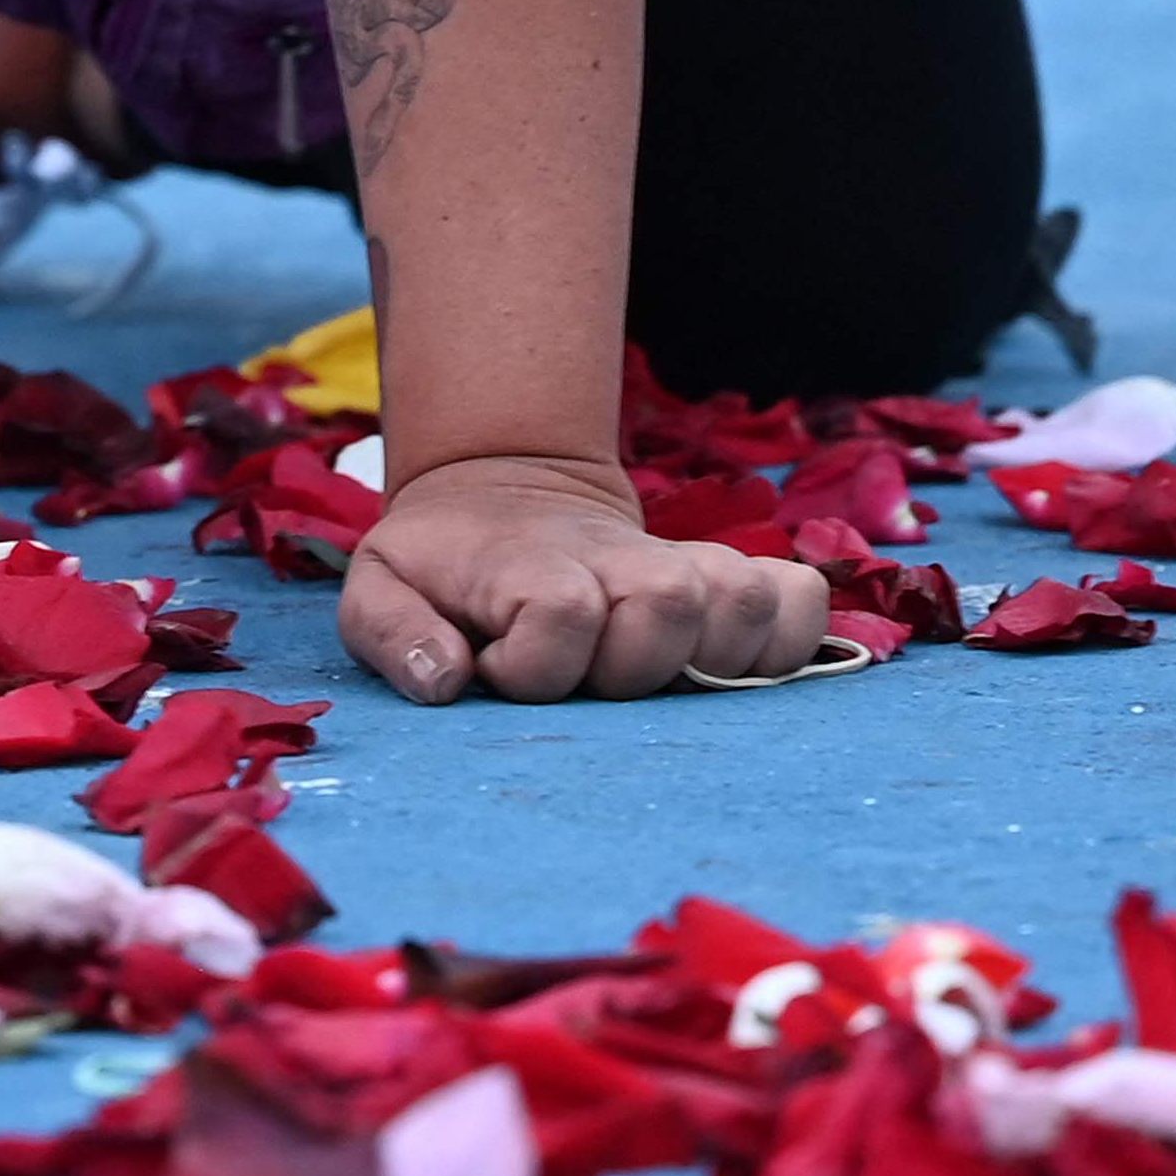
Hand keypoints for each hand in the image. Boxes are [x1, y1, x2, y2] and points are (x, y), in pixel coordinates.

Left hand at [338, 453, 833, 702]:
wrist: (506, 495)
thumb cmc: (440, 568)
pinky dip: (788, 636)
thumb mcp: (378, 588)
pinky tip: (738, 666)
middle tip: (591, 673)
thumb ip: (393, 633)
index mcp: (533, 570)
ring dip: (708, 654)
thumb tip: (449, 679)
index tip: (496, 666)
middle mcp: (619, 570)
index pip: (563, 615)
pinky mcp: (725, 586)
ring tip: (662, 673)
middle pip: (666, 611)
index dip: (532, 660)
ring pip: (740, 604)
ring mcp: (680, 575)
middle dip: (629, 663)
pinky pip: (798, 601)